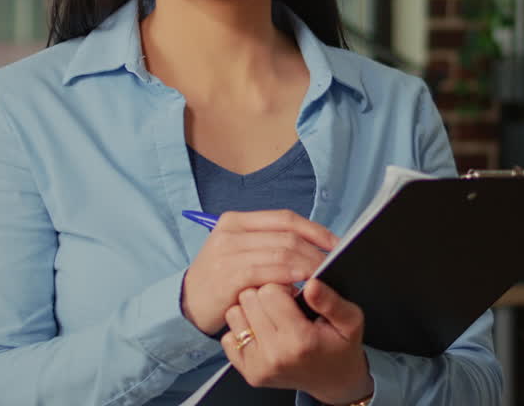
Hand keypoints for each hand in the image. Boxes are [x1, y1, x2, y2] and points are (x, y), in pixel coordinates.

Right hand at [182, 210, 337, 335]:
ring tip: (324, 278)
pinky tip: (301, 289)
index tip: (337, 244)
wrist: (187, 305)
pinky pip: (269, 274)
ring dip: (308, 267)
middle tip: (336, 266)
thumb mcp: (242, 254)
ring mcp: (227, 253)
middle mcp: (230, 232)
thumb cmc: (222, 281)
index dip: (316, 230)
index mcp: (236, 221)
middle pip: (287, 236)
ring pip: (282, 254)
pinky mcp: (228, 276)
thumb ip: (271, 246)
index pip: (286, 218)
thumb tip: (315, 246)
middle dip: (317, 252)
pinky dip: (290, 279)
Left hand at [219, 279, 373, 404]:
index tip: (293, 295)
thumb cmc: (340, 345)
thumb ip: (331, 301)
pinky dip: (242, 330)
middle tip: (283, 306)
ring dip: (251, 310)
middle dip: (265, 295)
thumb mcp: (351, 320)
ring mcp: (258, 367)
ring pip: (234, 314)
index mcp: (300, 340)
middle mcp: (275, 356)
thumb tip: (311, 283)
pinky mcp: (248, 373)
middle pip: (249, 299)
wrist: (333, 380)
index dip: (282, 286)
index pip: (269, 291)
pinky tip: (262, 332)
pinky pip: (228, 336)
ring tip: (272, 317)